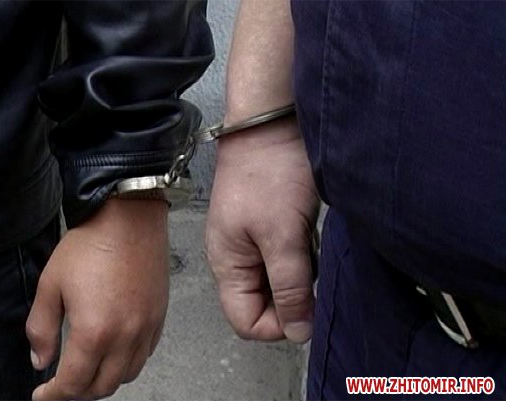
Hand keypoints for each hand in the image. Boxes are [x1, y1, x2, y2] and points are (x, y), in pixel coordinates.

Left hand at [26, 198, 168, 400]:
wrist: (128, 217)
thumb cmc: (91, 243)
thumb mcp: (51, 284)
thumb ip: (41, 328)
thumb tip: (40, 360)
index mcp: (94, 332)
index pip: (73, 384)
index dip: (53, 395)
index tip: (42, 395)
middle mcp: (125, 337)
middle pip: (102, 387)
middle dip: (78, 392)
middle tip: (62, 384)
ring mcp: (146, 328)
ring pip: (127, 375)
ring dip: (104, 380)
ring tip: (87, 370)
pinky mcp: (159, 317)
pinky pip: (144, 355)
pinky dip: (127, 363)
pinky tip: (113, 351)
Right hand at [205, 116, 318, 342]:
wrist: (270, 122)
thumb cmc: (269, 172)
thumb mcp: (282, 236)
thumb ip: (290, 288)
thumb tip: (298, 333)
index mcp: (226, 264)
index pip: (247, 321)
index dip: (279, 324)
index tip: (307, 306)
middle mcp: (235, 258)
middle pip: (263, 303)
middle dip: (293, 295)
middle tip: (310, 268)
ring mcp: (251, 240)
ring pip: (279, 280)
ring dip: (300, 272)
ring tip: (307, 241)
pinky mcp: (269, 224)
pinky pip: (287, 256)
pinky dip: (303, 252)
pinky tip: (307, 230)